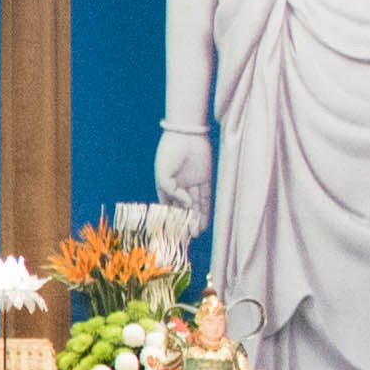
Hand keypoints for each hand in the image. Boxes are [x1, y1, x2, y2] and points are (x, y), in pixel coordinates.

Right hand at [146, 129, 208, 253]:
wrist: (185, 133)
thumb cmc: (169, 152)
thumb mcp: (163, 174)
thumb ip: (172, 191)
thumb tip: (187, 204)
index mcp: (166, 185)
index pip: (169, 207)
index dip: (171, 219)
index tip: (174, 232)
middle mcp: (180, 186)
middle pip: (183, 208)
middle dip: (186, 222)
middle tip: (189, 236)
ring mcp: (193, 183)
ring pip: (196, 206)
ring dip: (196, 219)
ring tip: (197, 232)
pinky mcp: (205, 179)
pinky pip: (206, 198)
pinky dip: (205, 210)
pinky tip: (204, 221)